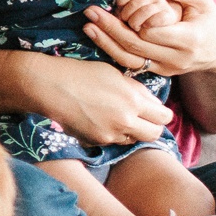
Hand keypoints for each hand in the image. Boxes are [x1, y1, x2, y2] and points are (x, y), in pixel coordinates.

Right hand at [28, 54, 173, 145]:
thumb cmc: (82, 74)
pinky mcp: (96, 142)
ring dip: (130, 130)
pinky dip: (111, 133)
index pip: (164, 117)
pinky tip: (98, 119)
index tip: (154, 109)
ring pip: (133, 139)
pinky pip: (113, 140)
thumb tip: (152, 102)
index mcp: (133, 101)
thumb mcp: (115, 74)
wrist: (50, 87)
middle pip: (154, 134)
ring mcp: (110, 134)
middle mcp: (125, 121)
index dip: (161, 113)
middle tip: (142, 118)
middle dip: (151, 126)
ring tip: (115, 116)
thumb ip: (137, 90)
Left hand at [82, 0, 215, 78]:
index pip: (153, 31)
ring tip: (88, 27)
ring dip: (106, 44)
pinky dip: (114, 52)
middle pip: (136, 46)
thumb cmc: (209, 21)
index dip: (135, 20)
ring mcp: (166, 69)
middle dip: (111, 29)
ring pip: (130, 60)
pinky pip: (131, 66)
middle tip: (90, 12)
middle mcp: (176, 58)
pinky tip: (99, 38)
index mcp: (189, 39)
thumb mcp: (203, 0)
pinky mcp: (158, 73)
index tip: (115, 5)